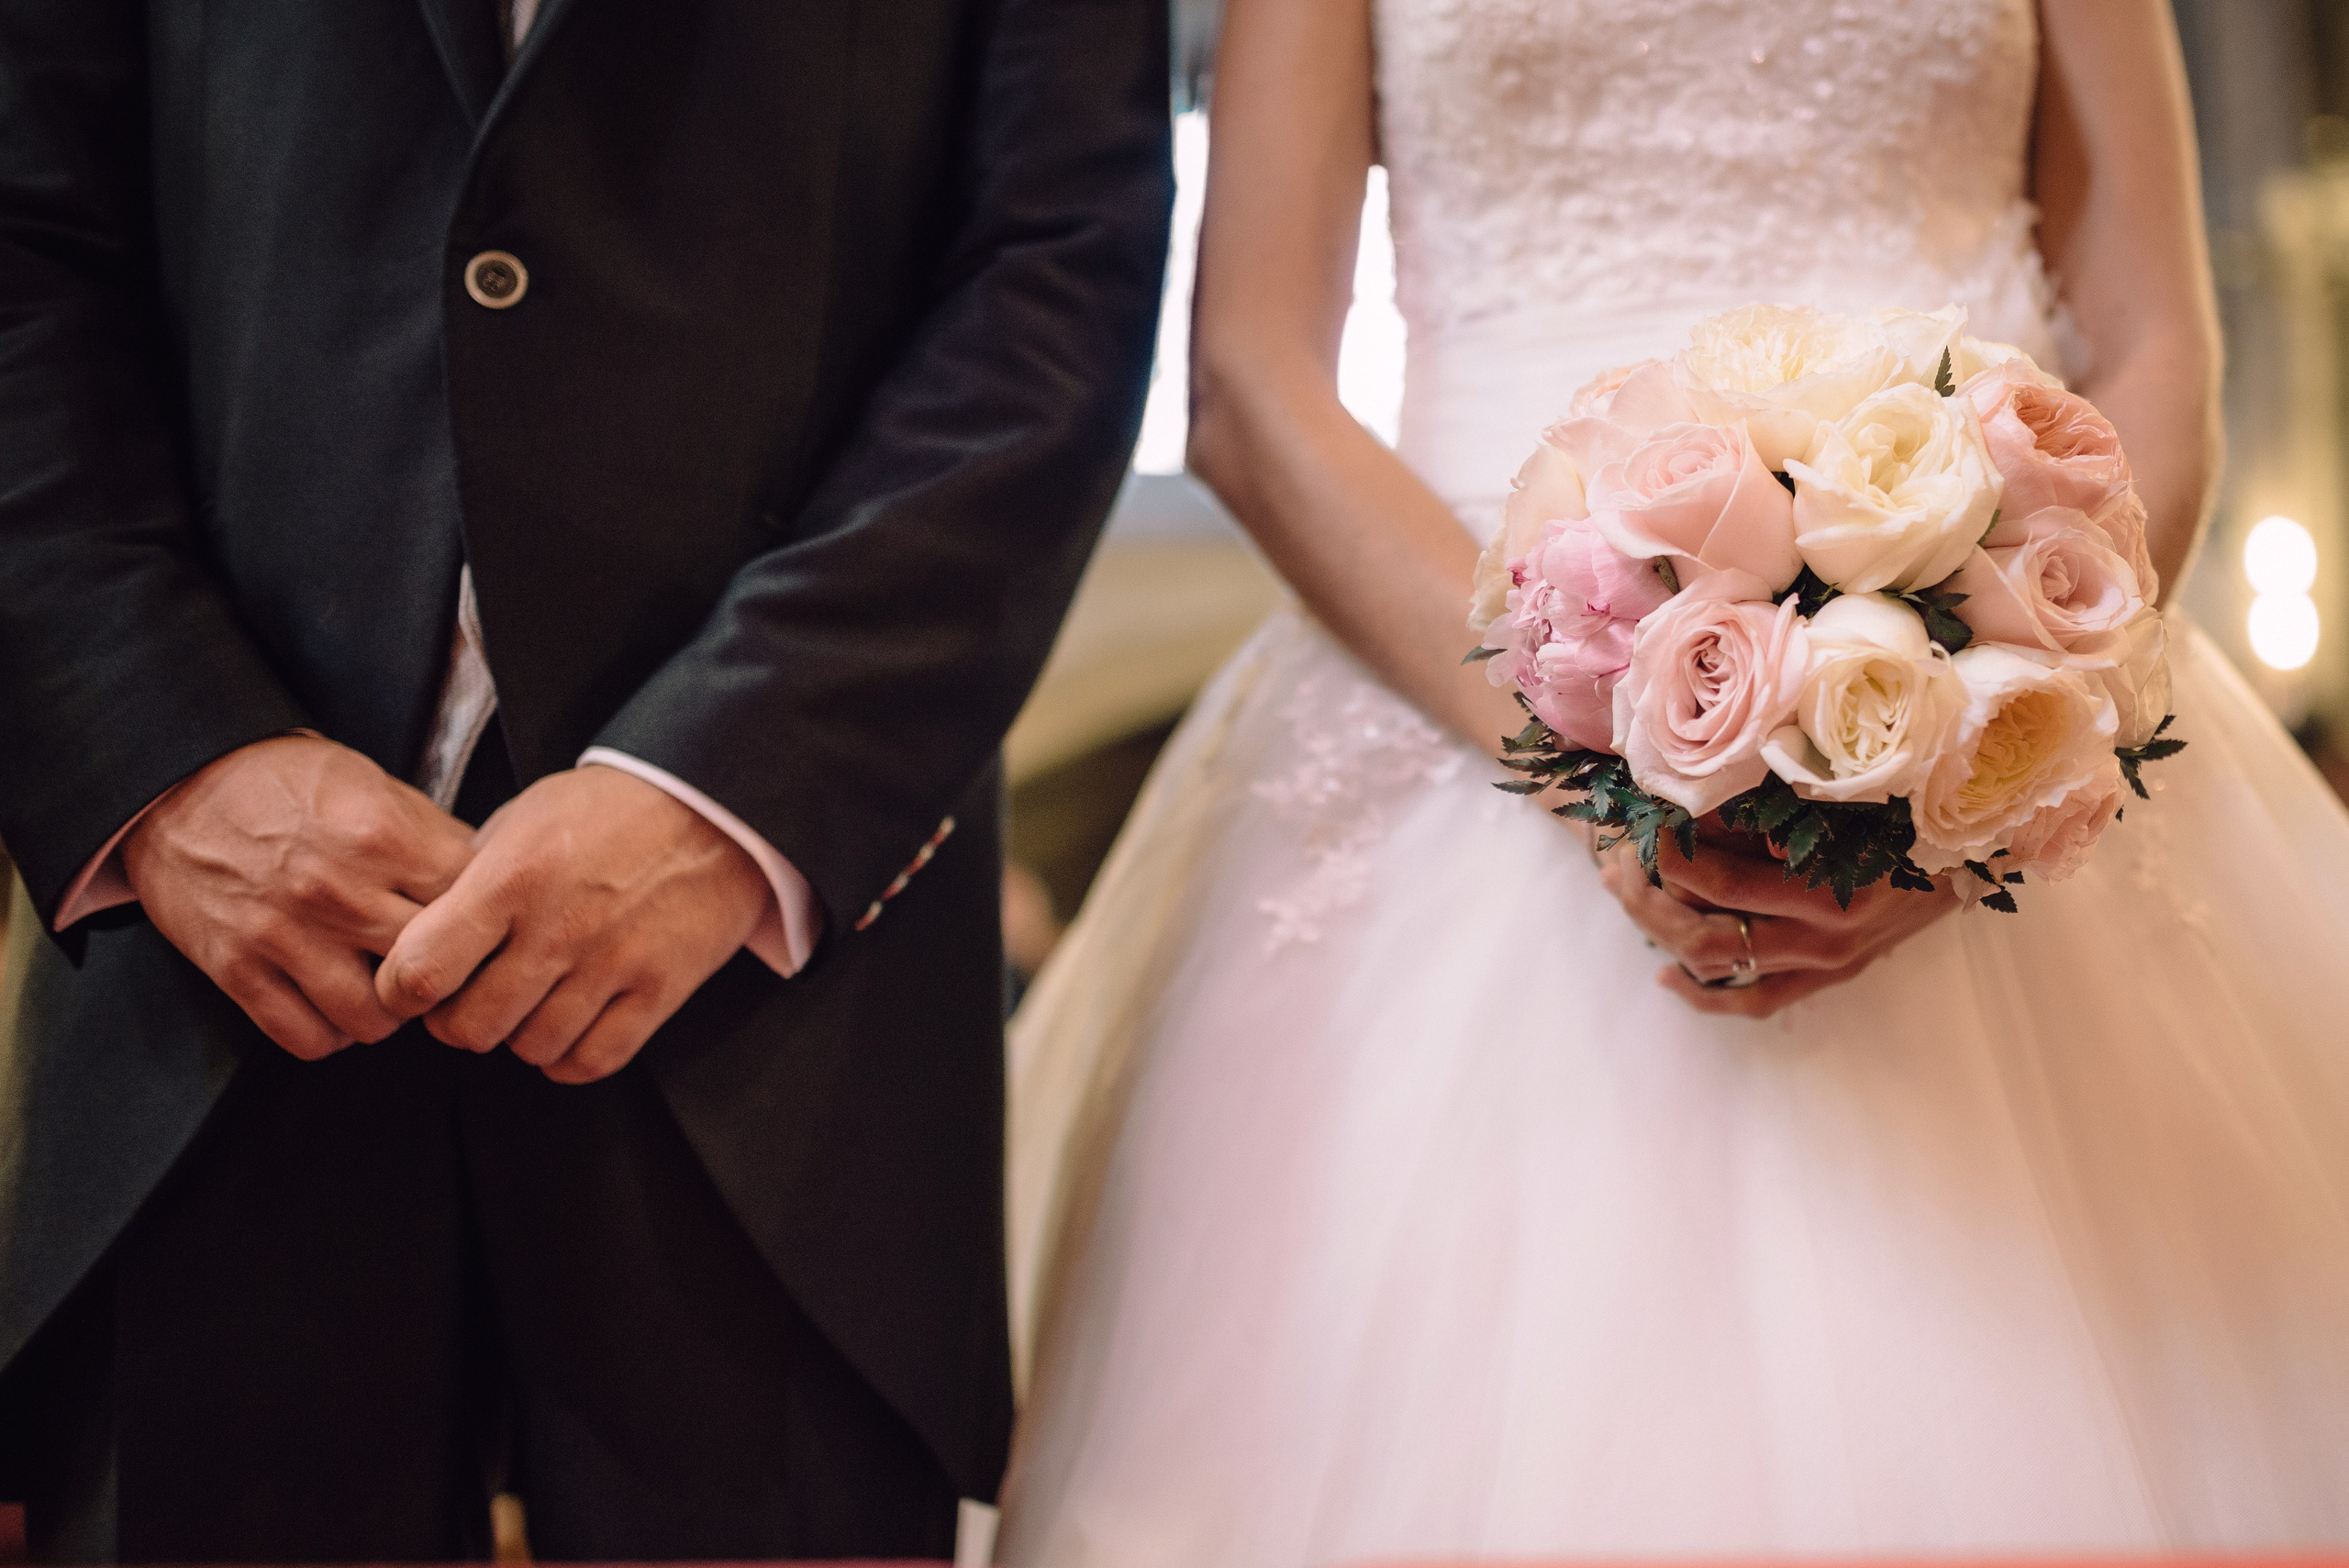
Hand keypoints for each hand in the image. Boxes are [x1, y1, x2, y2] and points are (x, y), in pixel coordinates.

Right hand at [121, 735, 476, 1058]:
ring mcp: (284, 935)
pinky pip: (308, 1038)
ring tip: (384, 990)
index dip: (482, 919)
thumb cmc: (284, 781)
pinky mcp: (237, 969)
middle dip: (443, 974)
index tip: (477, 926)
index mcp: (380, 837)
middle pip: (431, 970)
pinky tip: (334, 1006)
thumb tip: (485, 884)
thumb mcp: (374, 784)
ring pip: (375, 1020)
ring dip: (388, 1013)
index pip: (470, 905)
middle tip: (437, 967)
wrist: (179, 782)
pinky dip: (330, 1034)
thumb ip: (432, 837)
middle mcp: (337, 892)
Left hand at [375, 764, 769, 1083]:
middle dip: (457, 1021)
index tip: (409, 988)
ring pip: (531, 1048)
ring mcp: (614, 963)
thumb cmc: (614, 808)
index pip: (421, 970)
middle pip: (471, 1027)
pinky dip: (569, 1056)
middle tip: (469, 1000)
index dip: (401, 991)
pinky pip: (593, 1059)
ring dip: (519, 1035)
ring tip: (528, 1004)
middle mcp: (559, 928)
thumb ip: (471, 878)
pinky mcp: (661, 989)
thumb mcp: (525, 817)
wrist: (713, 803)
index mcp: (513, 878)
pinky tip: (568, 1026)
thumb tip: (426, 933)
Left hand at [1594, 826, 1957, 1018]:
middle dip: (1647, 899)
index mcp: (1830, 890)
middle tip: (1617, 863)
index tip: (1642, 822)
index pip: (1719, 884)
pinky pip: (1759, 1000)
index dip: (1667, 856)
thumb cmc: (1913, 803)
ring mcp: (1827, 963)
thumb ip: (1777, 802)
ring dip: (1663, 933)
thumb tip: (1694, 798)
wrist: (1983, 846)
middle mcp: (1824, 938)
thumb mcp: (1851, 793)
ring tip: (1628, 894)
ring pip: (1720, 968)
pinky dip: (1708, 996)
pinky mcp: (1832, 975)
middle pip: (1704, 936)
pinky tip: (1668, 978)